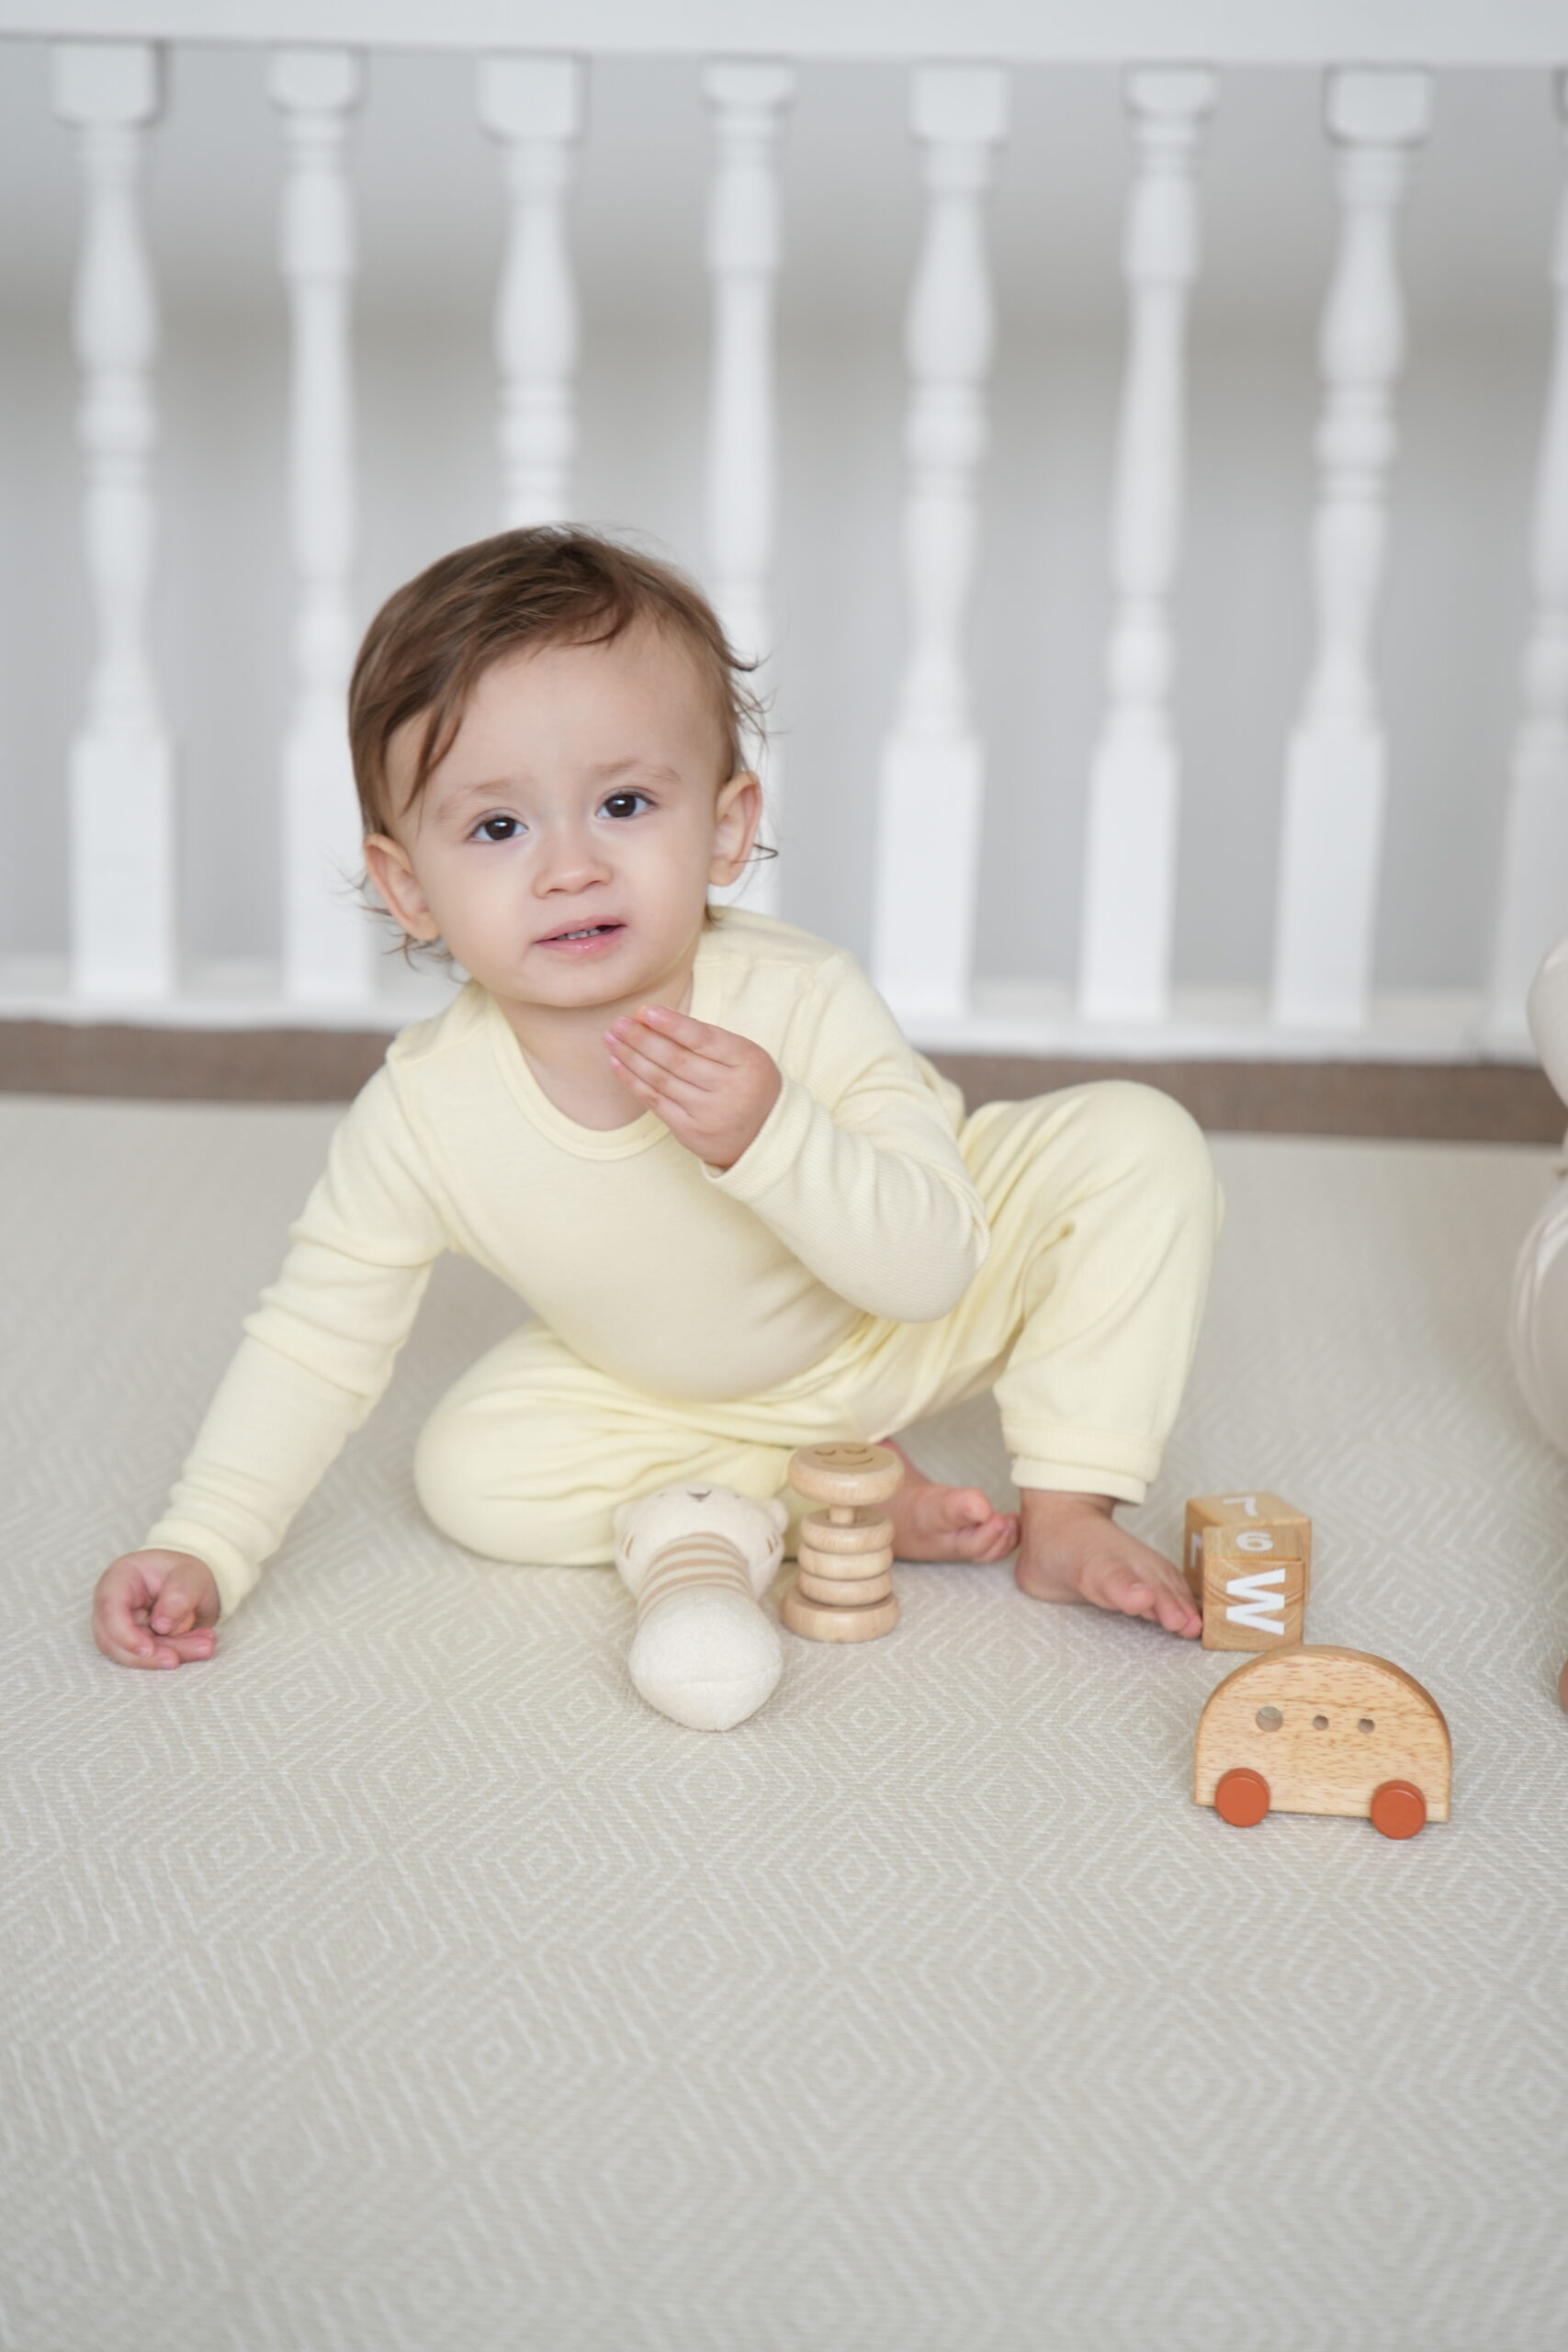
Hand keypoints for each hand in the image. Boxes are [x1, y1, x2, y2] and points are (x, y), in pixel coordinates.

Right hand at [93, 1549, 220, 1670]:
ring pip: (135, 1654)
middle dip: (157, 1652)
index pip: (109, 1610)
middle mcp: (113, 1606)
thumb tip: (162, 1625)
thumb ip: (180, 1593)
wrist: (191, 1587)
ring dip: (172, 1654)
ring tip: (206, 1646)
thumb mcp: (191, 1574)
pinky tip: (203, 1644)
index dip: (124, 1635)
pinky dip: (178, 1653)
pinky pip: (151, 1657)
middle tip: (198, 1648)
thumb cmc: (184, 1574)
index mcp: (119, 1579)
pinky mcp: (135, 1644)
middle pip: (118, 1641)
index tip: (148, 1650)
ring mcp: (122, 1627)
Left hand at [604, 1003, 781, 1170]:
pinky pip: (655, 1102)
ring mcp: (708, 1113)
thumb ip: (709, 1040)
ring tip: (612, 1038)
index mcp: (746, 1062)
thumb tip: (654, 1020)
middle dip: (642, 1039)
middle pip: (676, 1059)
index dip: (671, 1024)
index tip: (644, 1011)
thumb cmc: (749, 1084)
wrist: (765, 1136)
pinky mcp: (689, 1131)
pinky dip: (633, 1081)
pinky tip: (618, 1063)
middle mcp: (728, 1089)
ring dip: (631, 1056)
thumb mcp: (745, 1056)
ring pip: (661, 1079)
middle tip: (620, 1023)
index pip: (703, 1039)